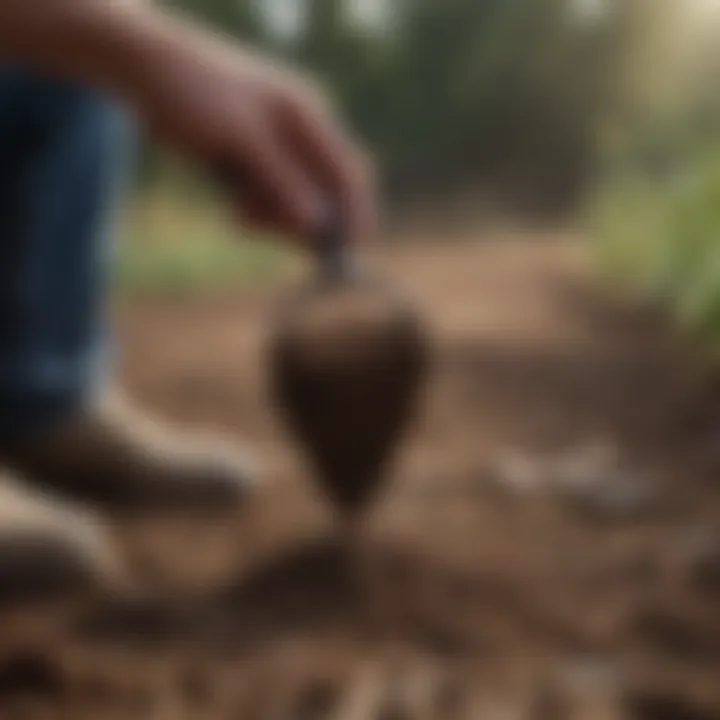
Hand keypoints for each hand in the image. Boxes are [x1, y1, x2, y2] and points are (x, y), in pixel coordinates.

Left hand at [130, 14, 374, 246]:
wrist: (149, 69)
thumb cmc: (197, 93)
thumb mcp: (243, 139)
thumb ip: (282, 181)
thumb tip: (316, 226)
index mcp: (309, 118)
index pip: (350, 173)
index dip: (355, 214)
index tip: (347, 252)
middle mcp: (301, 135)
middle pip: (324, 193)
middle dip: (303, 221)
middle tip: (272, 237)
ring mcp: (278, 148)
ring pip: (294, 202)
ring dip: (273, 218)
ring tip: (240, 217)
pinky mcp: (255, 161)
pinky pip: (270, 199)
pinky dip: (257, 211)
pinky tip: (235, 212)